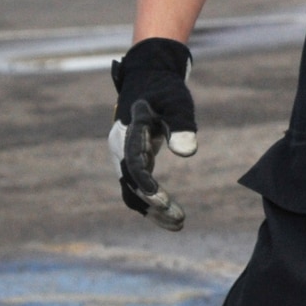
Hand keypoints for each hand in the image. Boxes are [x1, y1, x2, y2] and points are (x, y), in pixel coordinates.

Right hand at [109, 38, 196, 231]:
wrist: (148, 81)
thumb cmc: (166, 91)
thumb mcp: (178, 102)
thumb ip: (182, 125)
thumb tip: (186, 154)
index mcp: (130, 131)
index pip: (133, 163)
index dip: (145, 183)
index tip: (161, 200)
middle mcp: (120, 147)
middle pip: (131, 183)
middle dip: (153, 204)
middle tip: (180, 219)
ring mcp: (121, 156)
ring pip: (131, 191)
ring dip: (152, 210)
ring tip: (180, 224)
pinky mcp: (129, 162)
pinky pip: (135, 188)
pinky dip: (150, 204)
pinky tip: (170, 217)